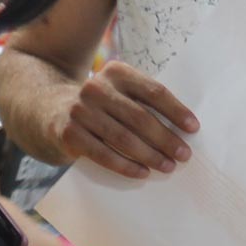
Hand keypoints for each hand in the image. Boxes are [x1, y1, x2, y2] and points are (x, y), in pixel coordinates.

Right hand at [58, 61, 198, 179]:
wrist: (51, 110)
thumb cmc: (102, 106)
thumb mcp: (119, 92)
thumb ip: (143, 101)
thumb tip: (183, 129)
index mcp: (117, 72)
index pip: (153, 91)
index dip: (176, 111)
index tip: (193, 128)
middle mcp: (96, 87)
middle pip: (140, 117)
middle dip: (166, 139)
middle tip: (184, 155)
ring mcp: (80, 110)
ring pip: (123, 138)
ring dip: (150, 155)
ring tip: (168, 166)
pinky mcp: (69, 133)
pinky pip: (103, 154)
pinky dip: (126, 166)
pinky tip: (143, 173)